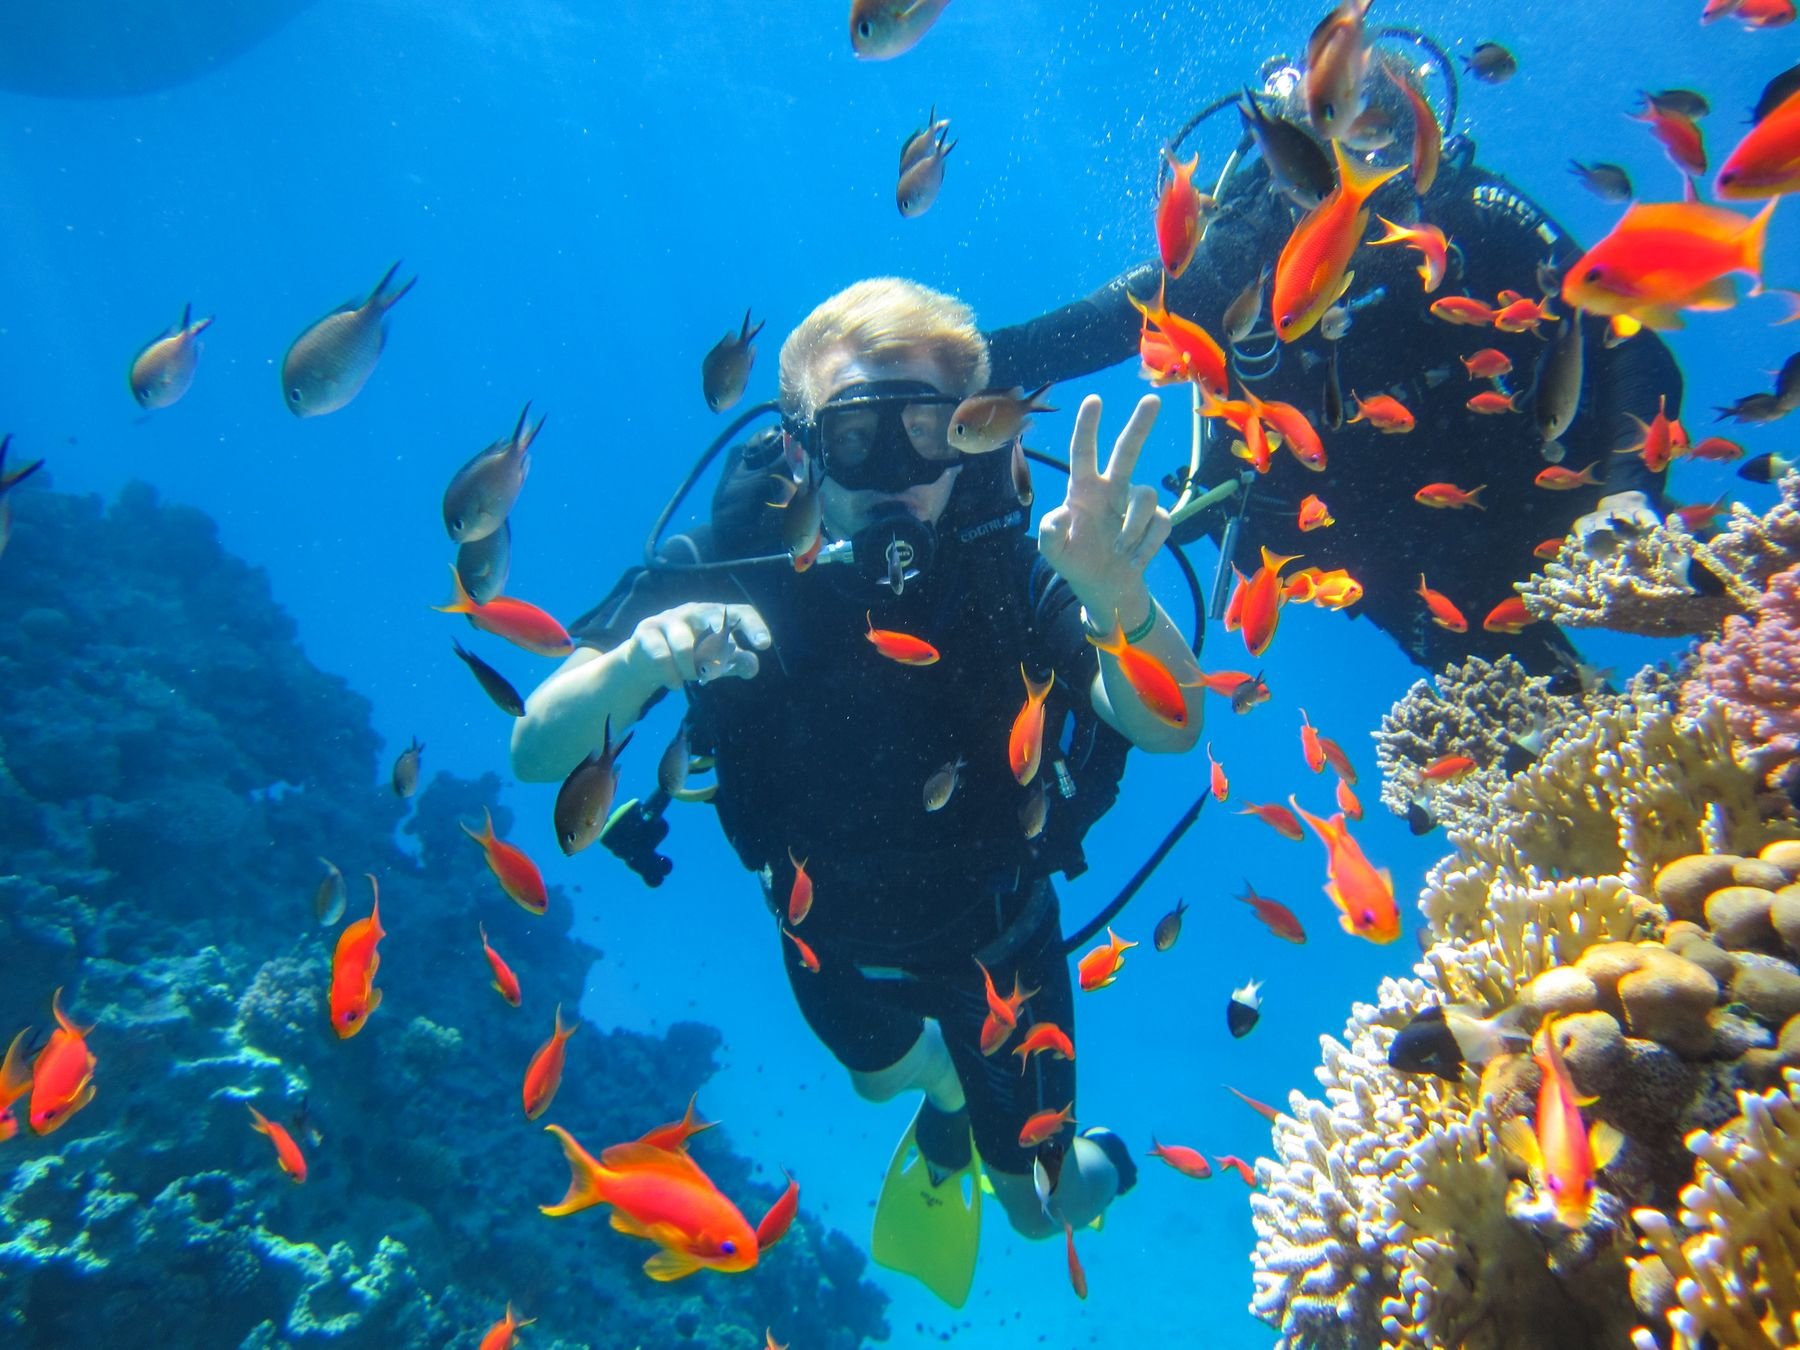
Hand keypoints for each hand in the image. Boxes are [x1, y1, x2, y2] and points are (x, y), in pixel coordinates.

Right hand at [626, 603, 770, 691]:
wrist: (645, 660)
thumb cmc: (689, 657)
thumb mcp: (716, 662)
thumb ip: (735, 663)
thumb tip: (752, 667)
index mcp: (716, 615)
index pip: (740, 613)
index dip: (753, 626)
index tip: (764, 645)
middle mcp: (695, 611)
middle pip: (713, 616)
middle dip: (722, 639)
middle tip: (728, 658)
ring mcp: (669, 619)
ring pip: (684, 645)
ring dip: (691, 668)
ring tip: (693, 677)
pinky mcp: (647, 631)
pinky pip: (661, 656)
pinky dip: (671, 675)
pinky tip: (676, 685)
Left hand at [1037, 394, 1169, 612]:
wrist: (1103, 586)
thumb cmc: (1074, 560)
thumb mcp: (1052, 551)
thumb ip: (1049, 532)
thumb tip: (1064, 512)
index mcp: (1083, 488)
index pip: (1083, 452)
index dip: (1088, 427)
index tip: (1093, 400)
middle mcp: (1111, 488)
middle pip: (1127, 451)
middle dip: (1140, 425)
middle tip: (1153, 399)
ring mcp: (1134, 504)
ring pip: (1145, 496)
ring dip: (1132, 527)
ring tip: (1119, 549)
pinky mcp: (1155, 521)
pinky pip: (1160, 523)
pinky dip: (1146, 545)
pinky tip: (1133, 559)